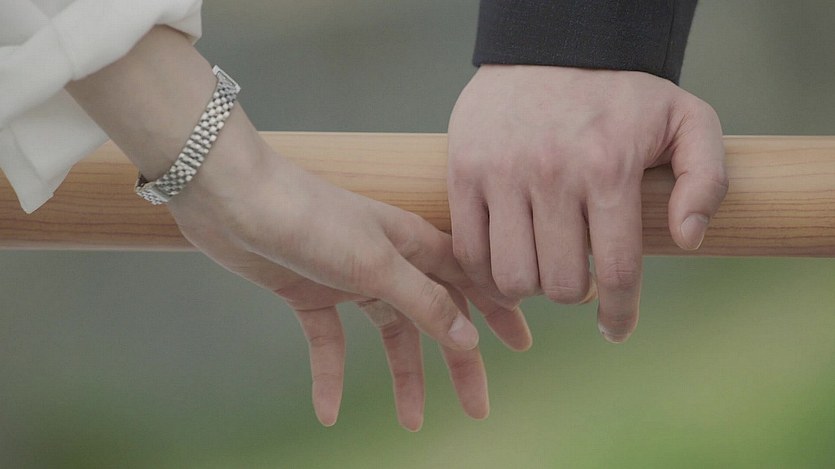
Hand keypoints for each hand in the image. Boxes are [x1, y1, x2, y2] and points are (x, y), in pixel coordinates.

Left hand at [165, 113, 530, 428]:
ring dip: (402, 376)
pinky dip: (330, 374)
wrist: (231, 198)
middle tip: (477, 408)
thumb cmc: (309, 217)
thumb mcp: (375, 264)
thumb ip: (424, 301)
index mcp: (413, 244)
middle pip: (435, 317)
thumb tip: (469, 338)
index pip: (469, 281)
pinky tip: (326, 409)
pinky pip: (329, 341)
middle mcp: (387, 261)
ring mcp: (348, 277)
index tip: (521, 345)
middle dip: (458, 362)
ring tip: (411, 421)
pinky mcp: (309, 292)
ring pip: (388, 334)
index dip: (497, 313)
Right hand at [448, 65, 727, 341]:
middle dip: (574, 294)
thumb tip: (688, 238)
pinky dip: (483, 273)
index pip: (619, 271)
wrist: (549, 45)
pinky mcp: (464, 170)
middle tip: (578, 277)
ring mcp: (501, 172)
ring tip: (540, 270)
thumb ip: (705, 178)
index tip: (614, 330)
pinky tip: (503, 265)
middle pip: (560, 283)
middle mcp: (552, 172)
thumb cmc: (621, 92)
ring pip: (511, 276)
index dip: (619, 315)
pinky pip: (467, 249)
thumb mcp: (687, 118)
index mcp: (609, 166)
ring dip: (529, 288)